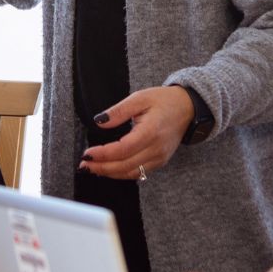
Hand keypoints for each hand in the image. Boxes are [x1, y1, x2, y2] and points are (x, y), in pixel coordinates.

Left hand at [78, 85, 193, 179]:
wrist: (188, 108)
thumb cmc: (164, 101)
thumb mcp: (140, 98)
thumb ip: (118, 111)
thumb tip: (99, 122)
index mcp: (151, 131)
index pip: (122, 149)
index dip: (103, 154)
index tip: (87, 154)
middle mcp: (156, 149)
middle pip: (124, 166)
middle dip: (102, 167)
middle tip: (84, 165)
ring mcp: (160, 158)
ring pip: (131, 173)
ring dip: (109, 173)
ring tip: (92, 168)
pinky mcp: (160, 161)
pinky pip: (138, 173)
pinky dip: (121, 173)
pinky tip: (108, 169)